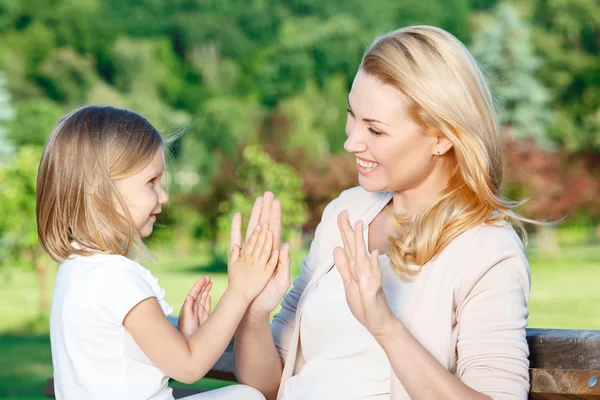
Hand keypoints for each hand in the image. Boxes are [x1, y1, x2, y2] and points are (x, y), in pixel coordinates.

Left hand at [178, 276, 211, 338]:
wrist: (190, 347)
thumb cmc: (186, 334)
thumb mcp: (186, 320)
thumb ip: (188, 308)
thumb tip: (189, 296)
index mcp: (188, 308)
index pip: (194, 293)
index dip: (199, 285)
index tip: (205, 278)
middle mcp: (193, 310)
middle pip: (199, 294)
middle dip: (203, 286)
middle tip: (209, 278)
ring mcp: (198, 314)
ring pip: (203, 299)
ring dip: (206, 291)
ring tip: (210, 283)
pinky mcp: (203, 319)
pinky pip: (206, 307)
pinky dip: (207, 300)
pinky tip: (208, 296)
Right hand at [230, 192, 290, 315]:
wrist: (254, 308)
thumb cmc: (270, 297)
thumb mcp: (282, 281)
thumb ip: (284, 263)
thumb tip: (286, 244)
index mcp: (274, 254)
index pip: (275, 231)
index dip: (276, 216)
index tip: (276, 202)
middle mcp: (263, 250)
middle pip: (265, 225)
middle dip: (266, 209)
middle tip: (267, 193)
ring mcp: (251, 252)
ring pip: (253, 228)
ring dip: (255, 213)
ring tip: (257, 199)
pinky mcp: (240, 257)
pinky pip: (237, 238)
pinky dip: (237, 226)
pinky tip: (237, 215)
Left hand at [334, 211, 397, 337]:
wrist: (378, 323)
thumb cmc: (364, 304)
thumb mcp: (349, 283)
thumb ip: (343, 266)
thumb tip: (337, 248)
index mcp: (356, 268)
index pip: (348, 246)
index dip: (344, 230)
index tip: (341, 214)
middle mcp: (363, 270)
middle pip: (354, 247)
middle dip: (348, 230)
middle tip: (344, 212)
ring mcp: (370, 279)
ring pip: (363, 257)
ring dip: (361, 241)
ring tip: (359, 225)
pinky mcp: (374, 290)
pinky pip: (373, 276)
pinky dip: (373, 264)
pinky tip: (373, 253)